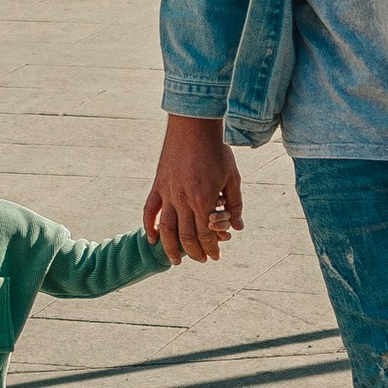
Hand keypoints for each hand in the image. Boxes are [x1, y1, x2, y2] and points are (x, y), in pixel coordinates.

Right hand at [143, 115, 241, 262]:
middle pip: (187, 237)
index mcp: (204, 198)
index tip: (216, 256)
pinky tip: (153, 240)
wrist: (194, 126)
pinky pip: (150, 211)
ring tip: (175, 261)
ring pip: (166, 229)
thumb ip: (235, 205)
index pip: (206, 235)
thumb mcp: (232, 177)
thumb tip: (238, 227)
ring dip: (170, 249)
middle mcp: (183, 199)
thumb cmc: (216, 150)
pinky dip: (150, 227)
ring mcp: (168, 193)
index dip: (212, 249)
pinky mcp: (158, 185)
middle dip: (195, 253)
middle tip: (202, 260)